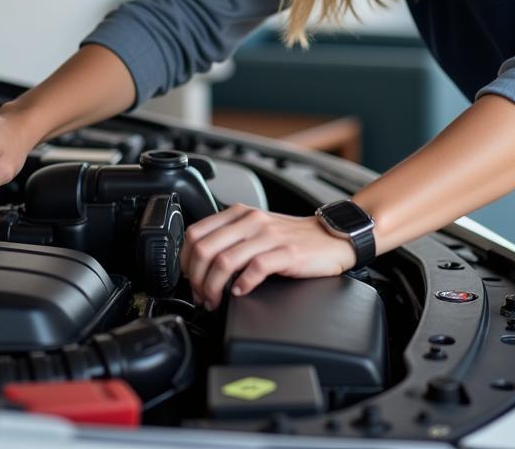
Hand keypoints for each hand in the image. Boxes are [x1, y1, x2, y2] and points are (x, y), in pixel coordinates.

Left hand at [180, 204, 356, 309]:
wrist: (329, 238)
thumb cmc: (291, 238)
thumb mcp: (255, 230)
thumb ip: (230, 238)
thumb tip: (199, 264)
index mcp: (239, 213)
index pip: (195, 233)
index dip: (185, 261)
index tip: (188, 279)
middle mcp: (250, 221)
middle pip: (204, 249)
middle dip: (196, 279)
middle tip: (201, 296)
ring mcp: (268, 236)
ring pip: (224, 262)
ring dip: (213, 288)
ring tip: (215, 301)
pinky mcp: (286, 253)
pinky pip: (255, 268)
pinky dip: (242, 285)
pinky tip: (240, 293)